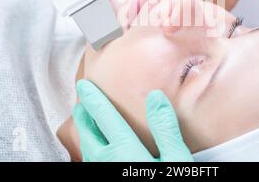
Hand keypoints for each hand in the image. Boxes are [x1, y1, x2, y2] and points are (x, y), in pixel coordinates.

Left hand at [73, 80, 192, 161]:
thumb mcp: (177, 160)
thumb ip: (165, 128)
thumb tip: (154, 96)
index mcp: (126, 151)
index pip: (106, 118)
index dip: (95, 100)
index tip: (85, 86)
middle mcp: (109, 164)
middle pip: (89, 135)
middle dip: (84, 117)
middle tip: (81, 103)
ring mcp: (105, 177)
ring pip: (87, 152)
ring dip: (84, 134)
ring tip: (85, 124)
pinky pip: (92, 165)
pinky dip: (90, 153)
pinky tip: (96, 153)